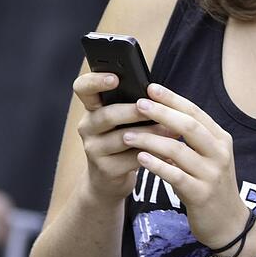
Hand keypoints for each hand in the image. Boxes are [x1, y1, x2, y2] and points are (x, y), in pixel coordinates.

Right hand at [72, 72, 159, 201]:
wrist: (110, 179)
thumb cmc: (124, 139)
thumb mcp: (123, 120)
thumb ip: (134, 104)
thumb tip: (160, 94)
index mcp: (92, 108)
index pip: (83, 88)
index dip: (95, 81)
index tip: (115, 77)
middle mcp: (87, 126)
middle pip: (107, 115)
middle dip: (133, 110)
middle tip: (155, 107)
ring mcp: (93, 149)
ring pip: (123, 138)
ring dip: (150, 133)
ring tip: (172, 130)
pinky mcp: (105, 169)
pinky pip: (132, 158)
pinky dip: (153, 154)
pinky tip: (169, 153)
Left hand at [120, 83, 249, 249]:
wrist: (228, 223)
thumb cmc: (211, 185)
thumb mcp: (208, 158)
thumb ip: (191, 139)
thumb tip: (162, 115)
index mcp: (221, 139)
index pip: (195, 112)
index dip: (173, 99)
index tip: (151, 87)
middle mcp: (220, 153)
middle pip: (189, 126)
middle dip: (161, 113)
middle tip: (137, 104)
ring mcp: (211, 174)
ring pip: (178, 150)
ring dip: (151, 140)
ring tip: (128, 134)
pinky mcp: (200, 194)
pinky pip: (175, 175)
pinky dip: (156, 165)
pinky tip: (140, 159)